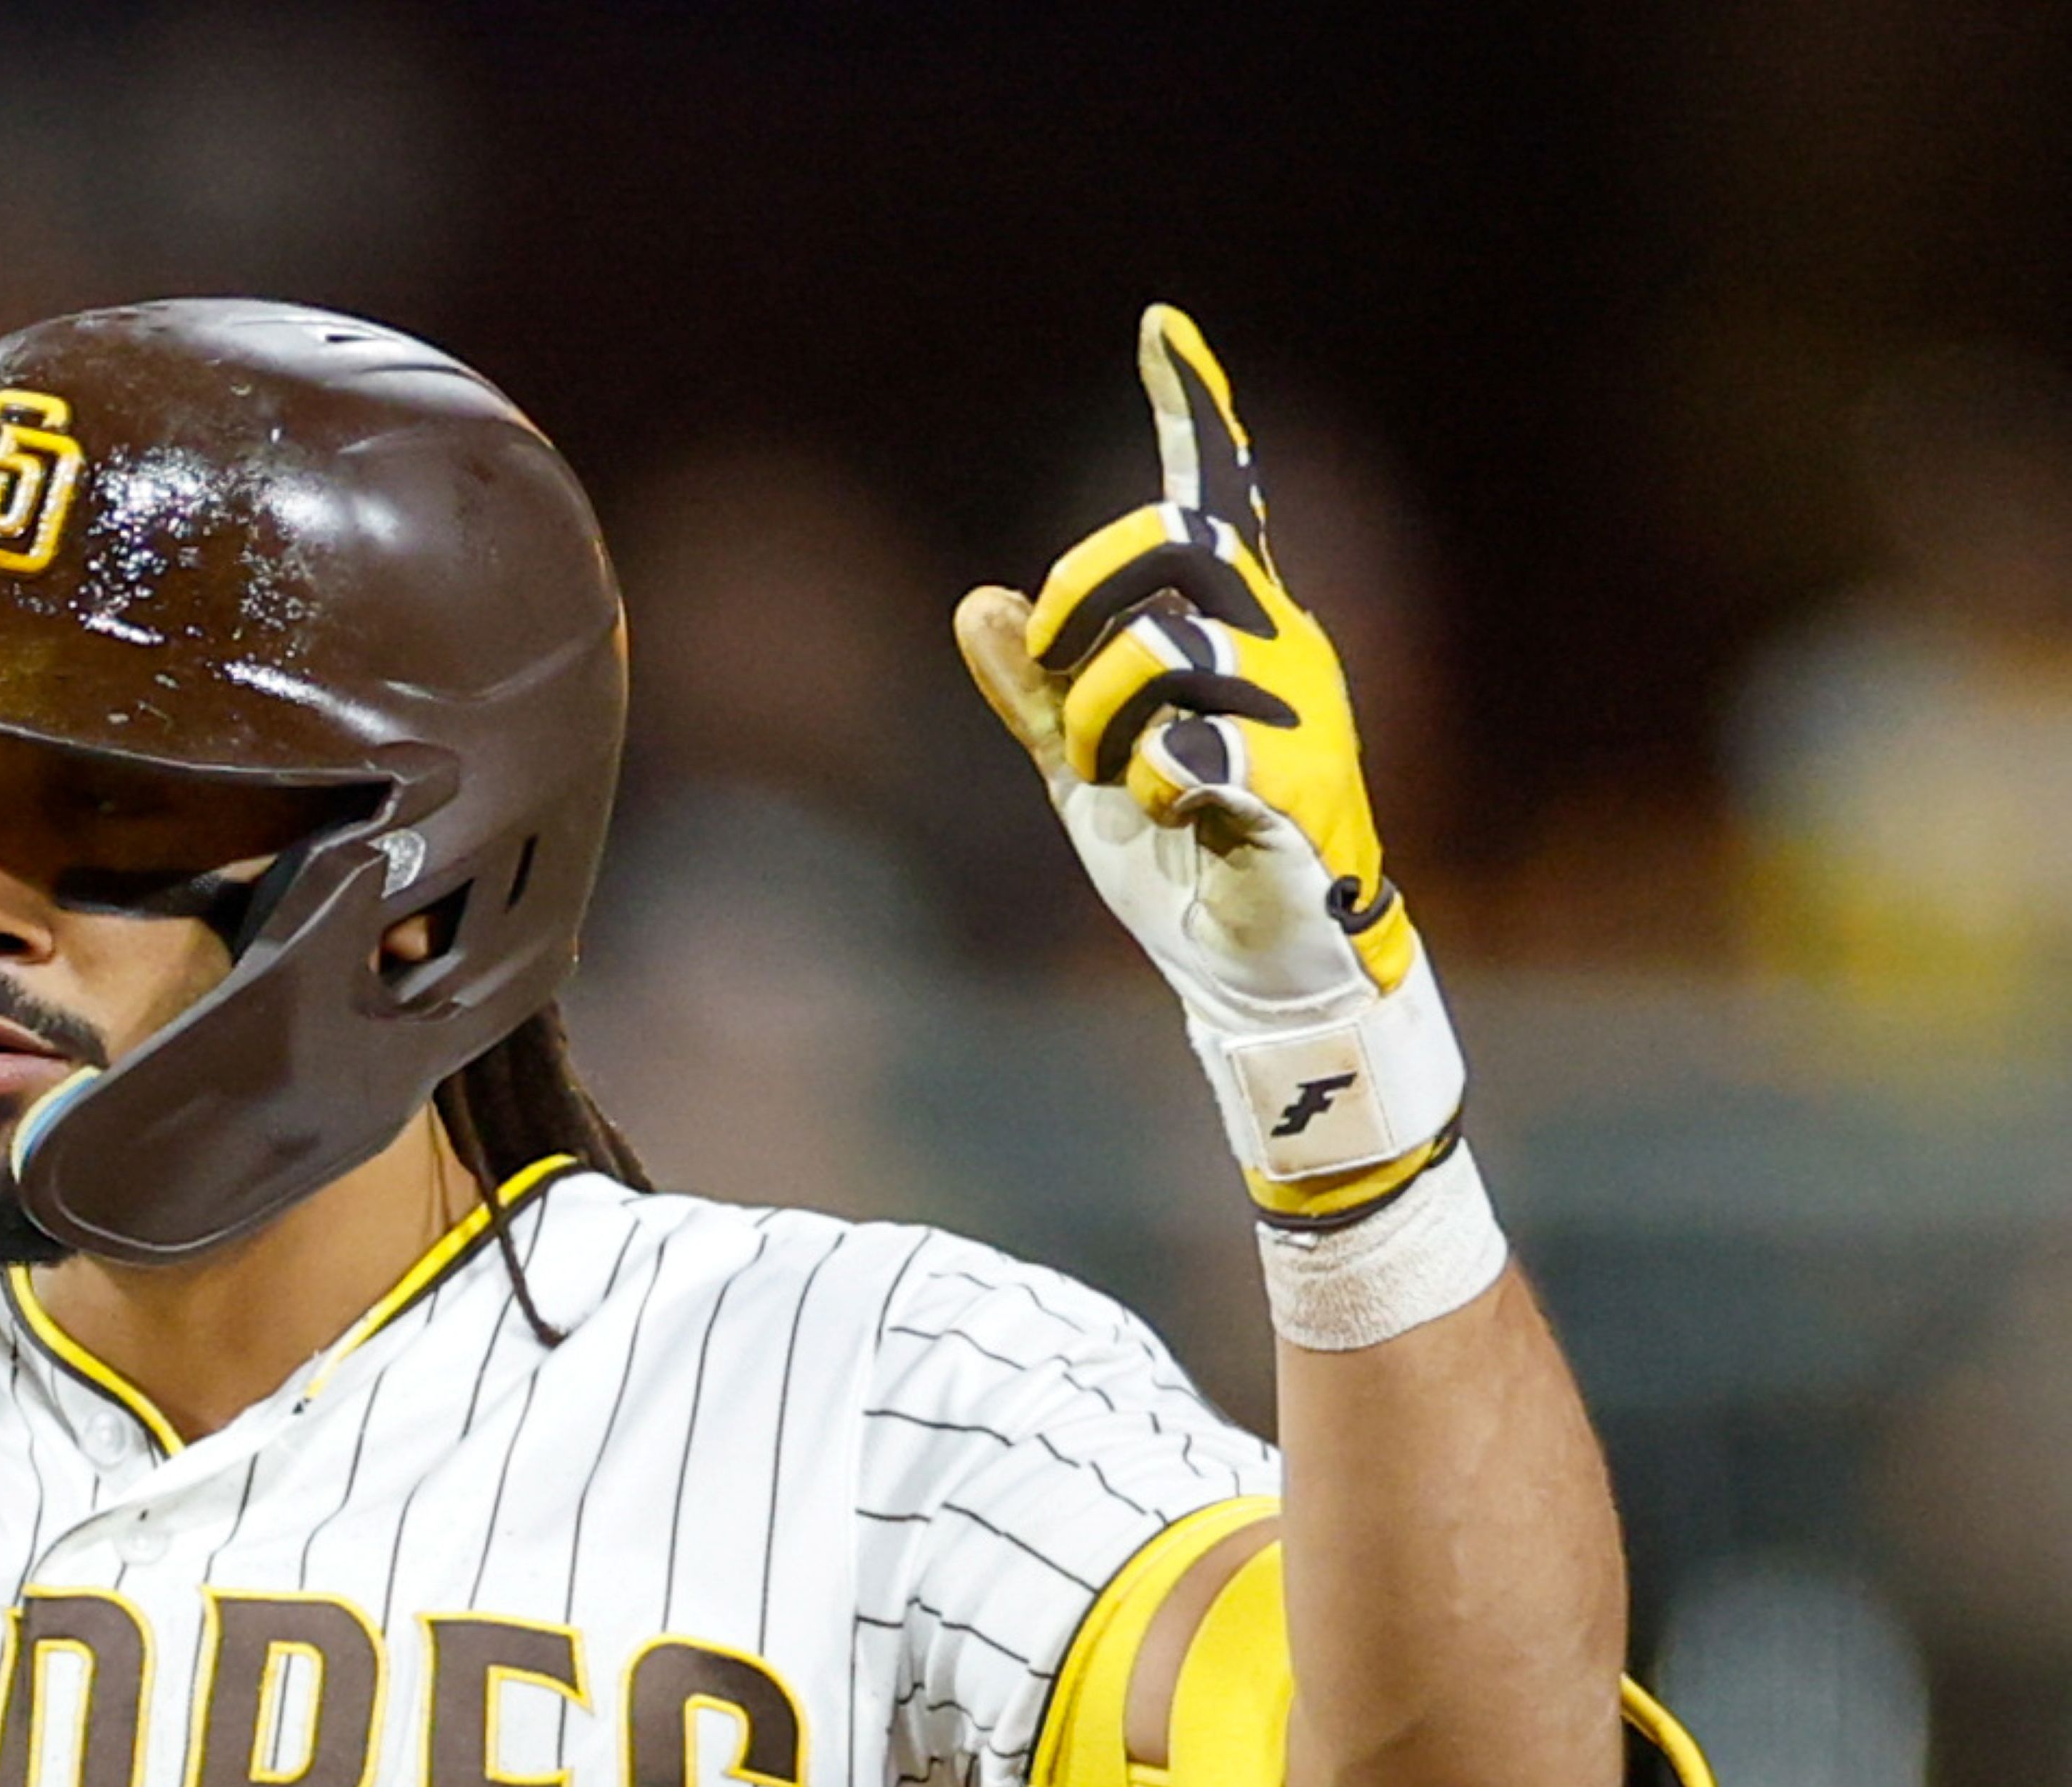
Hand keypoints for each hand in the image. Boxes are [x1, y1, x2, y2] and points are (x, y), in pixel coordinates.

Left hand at [955, 306, 1458, 1218]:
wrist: (1252, 966)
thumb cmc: (1179, 860)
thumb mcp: (1081, 767)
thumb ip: (1034, 693)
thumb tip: (978, 605)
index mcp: (1233, 629)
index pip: (1214, 499)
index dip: (1194, 411)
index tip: (1159, 327)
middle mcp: (1278, 645)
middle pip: (1170, 547)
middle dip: (1086, 599)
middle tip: (1056, 674)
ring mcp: (1298, 709)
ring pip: (1162, 656)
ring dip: (1105, 725)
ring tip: (1124, 782)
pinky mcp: (1300, 786)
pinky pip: (1199, 752)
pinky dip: (1161, 783)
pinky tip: (1177, 812)